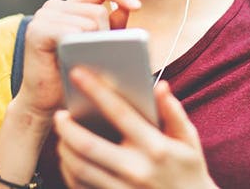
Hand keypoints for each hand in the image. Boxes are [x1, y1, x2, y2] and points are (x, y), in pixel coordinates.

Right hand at [15, 0, 140, 119]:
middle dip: (106, 36)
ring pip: (89, 22)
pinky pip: (72, 31)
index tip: (137, 6)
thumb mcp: (98, 50)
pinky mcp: (37, 31)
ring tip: (84, 62)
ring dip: (94, 45)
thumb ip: (112, 28)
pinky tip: (74, 59)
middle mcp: (54, 8)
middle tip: (97, 58)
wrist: (44, 104)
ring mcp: (43, 17)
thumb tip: (126, 9)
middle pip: (97, 11)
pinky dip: (80, 46)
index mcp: (69, 8)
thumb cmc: (70, 79)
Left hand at [54, 68, 217, 188]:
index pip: (119, 112)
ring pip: (79, 168)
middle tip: (59, 114)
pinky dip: (69, 171)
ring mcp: (123, 188)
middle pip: (87, 145)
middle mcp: (136, 168)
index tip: (77, 73)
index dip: (95, 90)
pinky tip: (69, 159)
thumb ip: (174, 112)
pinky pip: (81, 187)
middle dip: (67, 127)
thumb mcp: (189, 140)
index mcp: (155, 146)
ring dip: (64, 149)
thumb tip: (160, 86)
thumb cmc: (189, 170)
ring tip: (62, 136)